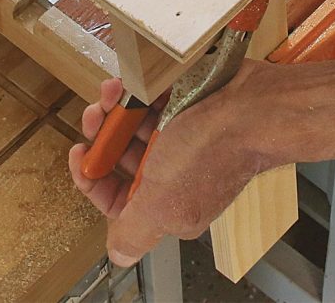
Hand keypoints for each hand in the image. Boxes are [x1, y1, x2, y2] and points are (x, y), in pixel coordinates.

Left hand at [69, 75, 260, 265]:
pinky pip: (151, 99)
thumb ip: (134, 230)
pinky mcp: (187, 106)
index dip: (92, 178)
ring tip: (112, 91)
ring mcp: (181, 137)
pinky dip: (137, 90)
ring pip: (133, 124)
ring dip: (115, 108)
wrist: (253, 106)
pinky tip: (129, 81)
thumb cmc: (214, 150)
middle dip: (101, 135)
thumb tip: (118, 253)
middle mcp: (173, 171)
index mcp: (167, 202)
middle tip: (95, 114)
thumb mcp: (163, 201)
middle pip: (121, 155)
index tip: (81, 152)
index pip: (117, 198)